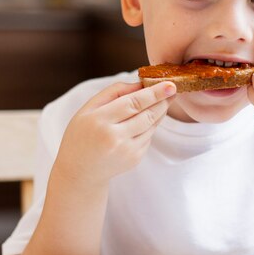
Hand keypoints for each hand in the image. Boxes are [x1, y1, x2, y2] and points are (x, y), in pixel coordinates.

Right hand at [54, 81, 175, 187]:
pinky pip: (148, 137)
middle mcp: (114, 137)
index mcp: (100, 121)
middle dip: (163, 101)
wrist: (80, 171)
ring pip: (151, 126)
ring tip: (162, 101)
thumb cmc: (82, 134)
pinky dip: (149, 127)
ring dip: (159, 112)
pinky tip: (143, 122)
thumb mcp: (88, 108)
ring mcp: (126, 151)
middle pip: (147, 115)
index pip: (133, 103)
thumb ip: (114, 92)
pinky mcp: (135, 159)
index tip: (170, 85)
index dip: (154, 93)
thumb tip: (141, 84)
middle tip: (173, 90)